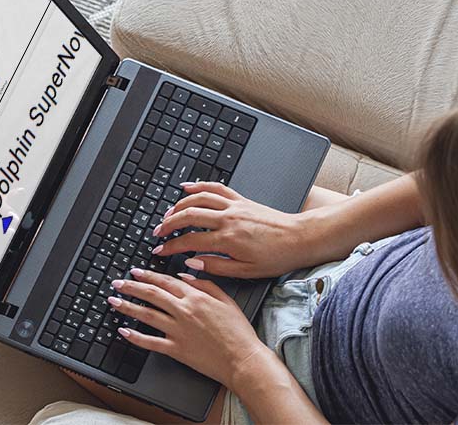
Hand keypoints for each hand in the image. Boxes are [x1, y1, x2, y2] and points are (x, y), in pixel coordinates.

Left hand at [109, 268, 266, 389]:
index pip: (165, 281)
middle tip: (117, 283)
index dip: (148, 275)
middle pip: (151, 294)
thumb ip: (205, 284)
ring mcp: (178, 331)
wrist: (243, 360)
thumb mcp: (226, 300)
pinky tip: (123, 331)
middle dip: (131, 287)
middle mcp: (184, 311)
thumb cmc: (238, 332)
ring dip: (127, 307)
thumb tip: (185, 275)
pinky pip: (151, 342)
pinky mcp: (176, 350)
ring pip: (146, 315)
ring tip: (113, 301)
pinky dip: (135, 337)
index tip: (135, 272)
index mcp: (196, 297)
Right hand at [151, 181, 312, 277]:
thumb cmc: (277, 257)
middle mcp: (228, 219)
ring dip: (179, 205)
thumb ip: (216, 267)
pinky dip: (199, 186)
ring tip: (167, 214)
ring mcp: (234, 206)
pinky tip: (187, 188)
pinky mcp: (241, 199)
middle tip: (158, 232)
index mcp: (228, 240)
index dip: (171, 246)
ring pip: (198, 199)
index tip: (160, 250)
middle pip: (188, 216)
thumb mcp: (245, 271)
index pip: (190, 241)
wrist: (300, 238)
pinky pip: (216, 188)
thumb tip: (192, 262)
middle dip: (168, 224)